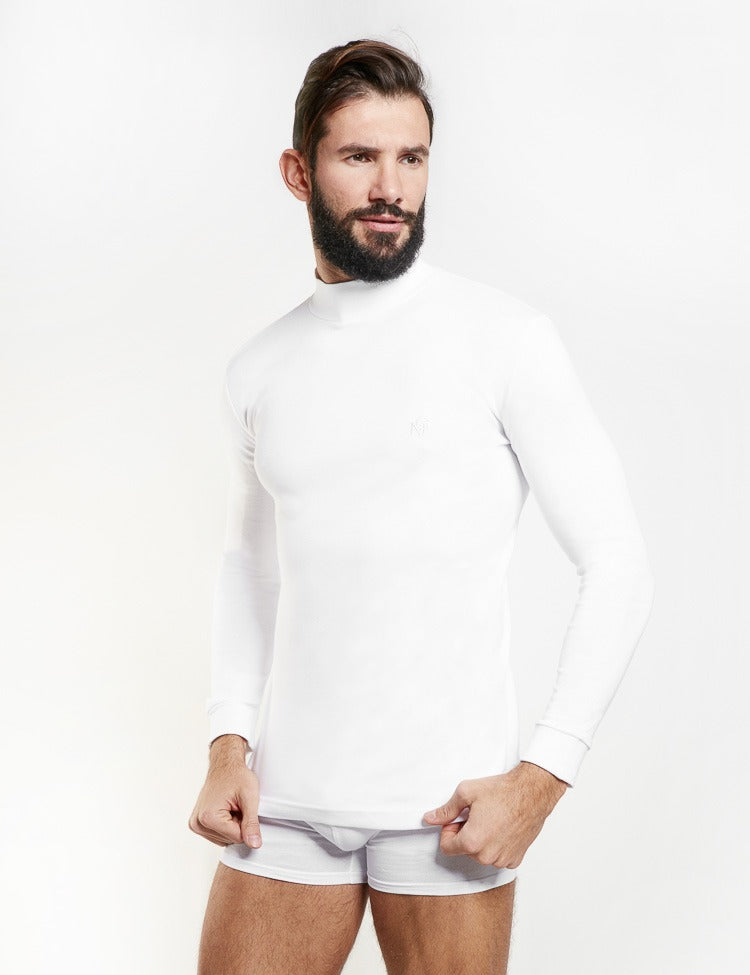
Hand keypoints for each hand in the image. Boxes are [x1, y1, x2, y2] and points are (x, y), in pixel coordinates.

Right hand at [188, 755, 263, 849]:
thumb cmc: (237, 776)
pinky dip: (225, 825)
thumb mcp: (249, 797)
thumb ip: (251, 823)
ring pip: (225, 839)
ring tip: (231, 806)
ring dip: (232, 825)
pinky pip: (218, 835)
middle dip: (238, 824)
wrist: (224, 765)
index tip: (242, 806)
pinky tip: (225, 810)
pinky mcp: (197, 824)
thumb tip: (254, 845)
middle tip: (237, 805)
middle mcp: (198, 823)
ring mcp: (195, 825)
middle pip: (230, 840)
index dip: (246, 823)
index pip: (238, 838)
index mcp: (209, 817)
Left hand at [422, 761, 567, 868]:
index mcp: (472, 842)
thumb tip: (429, 819)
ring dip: (482, 840)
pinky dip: (497, 845)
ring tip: (492, 819)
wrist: (532, 792)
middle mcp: (487, 856)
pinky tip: (503, 827)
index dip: (449, 830)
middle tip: (477, 814)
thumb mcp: (466, 793)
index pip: (446, 847)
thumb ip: (445, 810)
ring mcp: (502, 860)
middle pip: (464, 850)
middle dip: (466, 834)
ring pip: (481, 854)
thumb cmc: (501, 791)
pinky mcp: (515, 859)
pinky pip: (497, 856)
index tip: (459, 818)